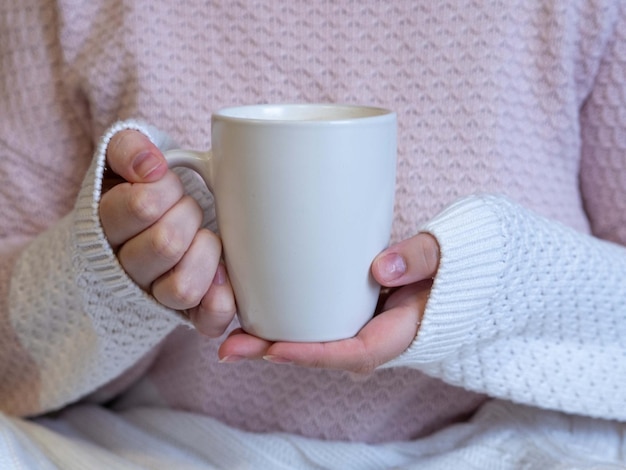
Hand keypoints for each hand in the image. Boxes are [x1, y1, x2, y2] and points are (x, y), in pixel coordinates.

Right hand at [99, 130, 235, 336]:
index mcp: (108, 224)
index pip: (141, 206)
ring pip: (182, 289)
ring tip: (206, 237)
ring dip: (205, 254)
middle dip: (189, 215)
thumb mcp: (125, 159)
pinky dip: (219, 303)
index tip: (168, 182)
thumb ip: (128, 148)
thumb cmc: (140, 189)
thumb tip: (151, 164)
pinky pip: (204, 321)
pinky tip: (225, 277)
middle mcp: (126, 266)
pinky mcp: (186, 313)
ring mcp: (155, 293)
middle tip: (189, 207)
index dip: (167, 189)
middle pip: (166, 244)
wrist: (144, 225)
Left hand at [218, 233, 439, 373]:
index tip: (273, 350)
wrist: (458, 274)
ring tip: (229, 336)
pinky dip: (286, 325)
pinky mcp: (351, 315)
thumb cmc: (452, 269)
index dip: (310, 354)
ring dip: (271, 341)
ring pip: (311, 342)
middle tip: (229, 347)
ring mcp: (360, 327)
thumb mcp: (446, 259)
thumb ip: (421, 259)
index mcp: (397, 332)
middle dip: (273, 352)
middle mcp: (373, 337)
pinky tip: (257, 314)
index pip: (350, 352)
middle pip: (318, 353)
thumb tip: (382, 268)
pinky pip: (316, 326)